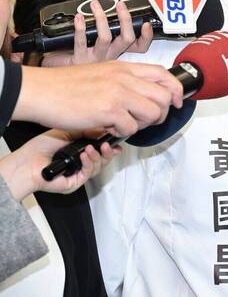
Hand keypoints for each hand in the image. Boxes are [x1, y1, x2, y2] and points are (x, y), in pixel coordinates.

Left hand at [0, 129, 119, 199]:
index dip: (110, 148)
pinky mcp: (74, 183)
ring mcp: (78, 174)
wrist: (26, 162)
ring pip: (98, 168)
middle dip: (108, 153)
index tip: (116, 142)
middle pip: (103, 161)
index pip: (100, 151)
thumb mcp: (67, 133)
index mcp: (80, 153)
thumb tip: (104, 129)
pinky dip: (89, 164)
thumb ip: (86, 131)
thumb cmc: (40, 149)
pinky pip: (88, 174)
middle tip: (108, 145)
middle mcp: (80, 164)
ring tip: (92, 148)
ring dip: (97, 157)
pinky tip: (84, 155)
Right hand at [14, 60, 182, 137]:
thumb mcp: (101, 73)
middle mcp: (125, 78)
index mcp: (124, 67)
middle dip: (160, 113)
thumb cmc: (65, 85)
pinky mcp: (109, 110)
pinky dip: (122, 133)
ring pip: (153, 113)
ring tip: (124, 124)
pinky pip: (131, 128)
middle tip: (145, 120)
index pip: (163, 74)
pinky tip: (108, 128)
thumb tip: (143, 96)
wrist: (40, 91)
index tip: (176, 101)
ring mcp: (118, 94)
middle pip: (164, 96)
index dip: (175, 90)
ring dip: (142, 124)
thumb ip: (124, 81)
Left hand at [42, 0, 153, 66]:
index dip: (146, 36)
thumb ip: (103, 0)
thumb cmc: (79, 42)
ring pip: (105, 38)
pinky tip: (78, 17)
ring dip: (101, 19)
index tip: (146, 23)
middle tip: (120, 4)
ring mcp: (96, 58)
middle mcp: (110, 54)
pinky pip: (82, 42)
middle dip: (125, 20)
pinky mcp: (79, 59)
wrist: (59, 61)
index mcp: (117, 48)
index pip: (140, 46)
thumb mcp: (94, 21)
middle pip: (127, 39)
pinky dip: (81, 27)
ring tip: (95, 4)